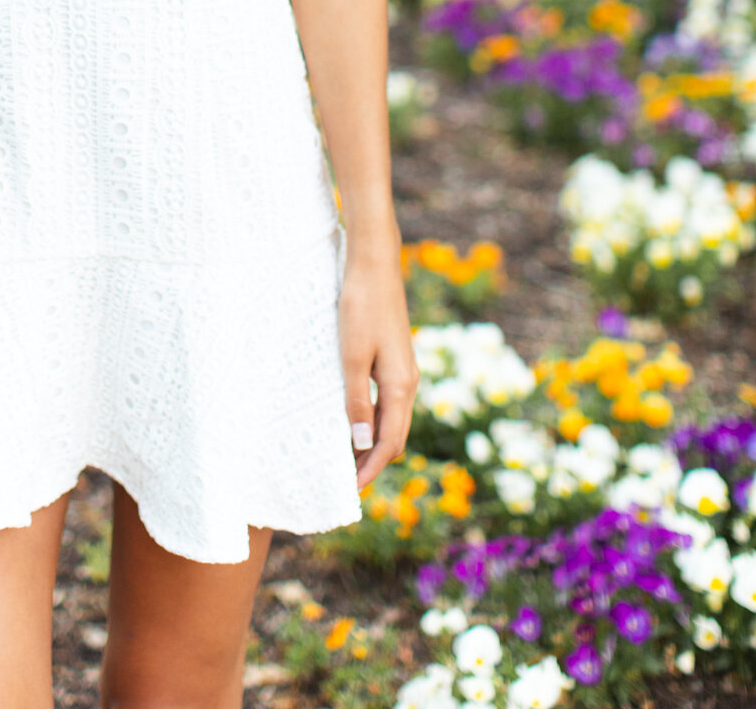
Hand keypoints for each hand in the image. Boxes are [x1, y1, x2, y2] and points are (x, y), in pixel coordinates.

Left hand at [338, 250, 417, 493]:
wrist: (374, 264)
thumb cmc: (360, 307)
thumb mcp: (352, 356)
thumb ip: (357, 400)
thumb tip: (363, 443)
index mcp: (401, 386)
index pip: (390, 442)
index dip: (371, 469)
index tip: (351, 491)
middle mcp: (408, 382)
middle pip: (395, 435)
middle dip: (374, 461)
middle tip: (347, 482)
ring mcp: (404, 369)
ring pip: (392, 417)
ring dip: (373, 440)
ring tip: (348, 457)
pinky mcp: (395, 357)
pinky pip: (388, 399)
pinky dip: (374, 417)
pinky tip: (355, 418)